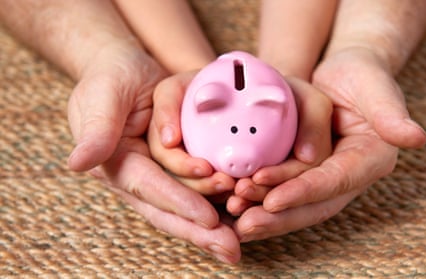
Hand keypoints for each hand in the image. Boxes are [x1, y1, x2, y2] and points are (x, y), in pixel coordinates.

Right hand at [66, 42, 239, 262]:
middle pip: (167, 210)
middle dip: (198, 232)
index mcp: (113, 162)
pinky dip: (214, 204)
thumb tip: (78, 163)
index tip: (209, 219)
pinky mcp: (168, 170)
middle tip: (231, 249)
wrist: (125, 70)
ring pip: (182, 206)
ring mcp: (152, 175)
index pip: (149, 188)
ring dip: (211, 221)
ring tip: (242, 228)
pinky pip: (191, 192)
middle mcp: (133, 176)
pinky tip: (237, 213)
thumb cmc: (112, 77)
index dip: (179, 203)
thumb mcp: (103, 95)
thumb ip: (96, 129)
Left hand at [234, 47, 425, 241]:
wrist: (342, 75)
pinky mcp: (305, 174)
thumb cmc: (362, 76)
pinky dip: (258, 198)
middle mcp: (348, 176)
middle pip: (313, 204)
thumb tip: (415, 138)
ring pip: (294, 203)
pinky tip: (232, 201)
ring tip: (232, 211)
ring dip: (263, 210)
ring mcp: (325, 177)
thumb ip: (391, 113)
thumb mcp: (376, 87)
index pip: (335, 181)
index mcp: (371, 160)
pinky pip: (282, 190)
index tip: (272, 200)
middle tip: (244, 220)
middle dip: (278, 215)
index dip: (304, 193)